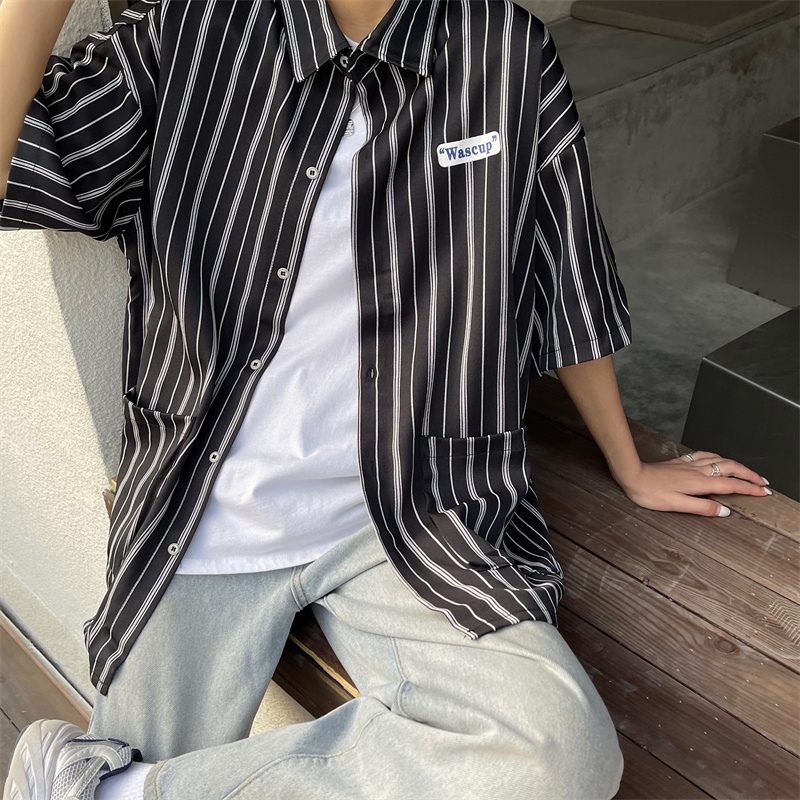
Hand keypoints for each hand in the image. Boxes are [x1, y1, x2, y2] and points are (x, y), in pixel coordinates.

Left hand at [615, 451, 771, 516]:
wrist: (632, 475)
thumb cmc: (650, 493)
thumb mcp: (677, 505)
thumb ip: (702, 508)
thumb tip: (724, 511)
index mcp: (699, 483)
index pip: (731, 486)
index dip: (749, 489)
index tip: (763, 493)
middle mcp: (698, 471)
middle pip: (731, 469)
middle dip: (749, 475)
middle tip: (763, 483)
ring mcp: (690, 464)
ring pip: (720, 460)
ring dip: (737, 466)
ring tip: (748, 472)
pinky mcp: (681, 461)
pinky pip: (706, 455)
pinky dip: (718, 457)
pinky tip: (718, 459)